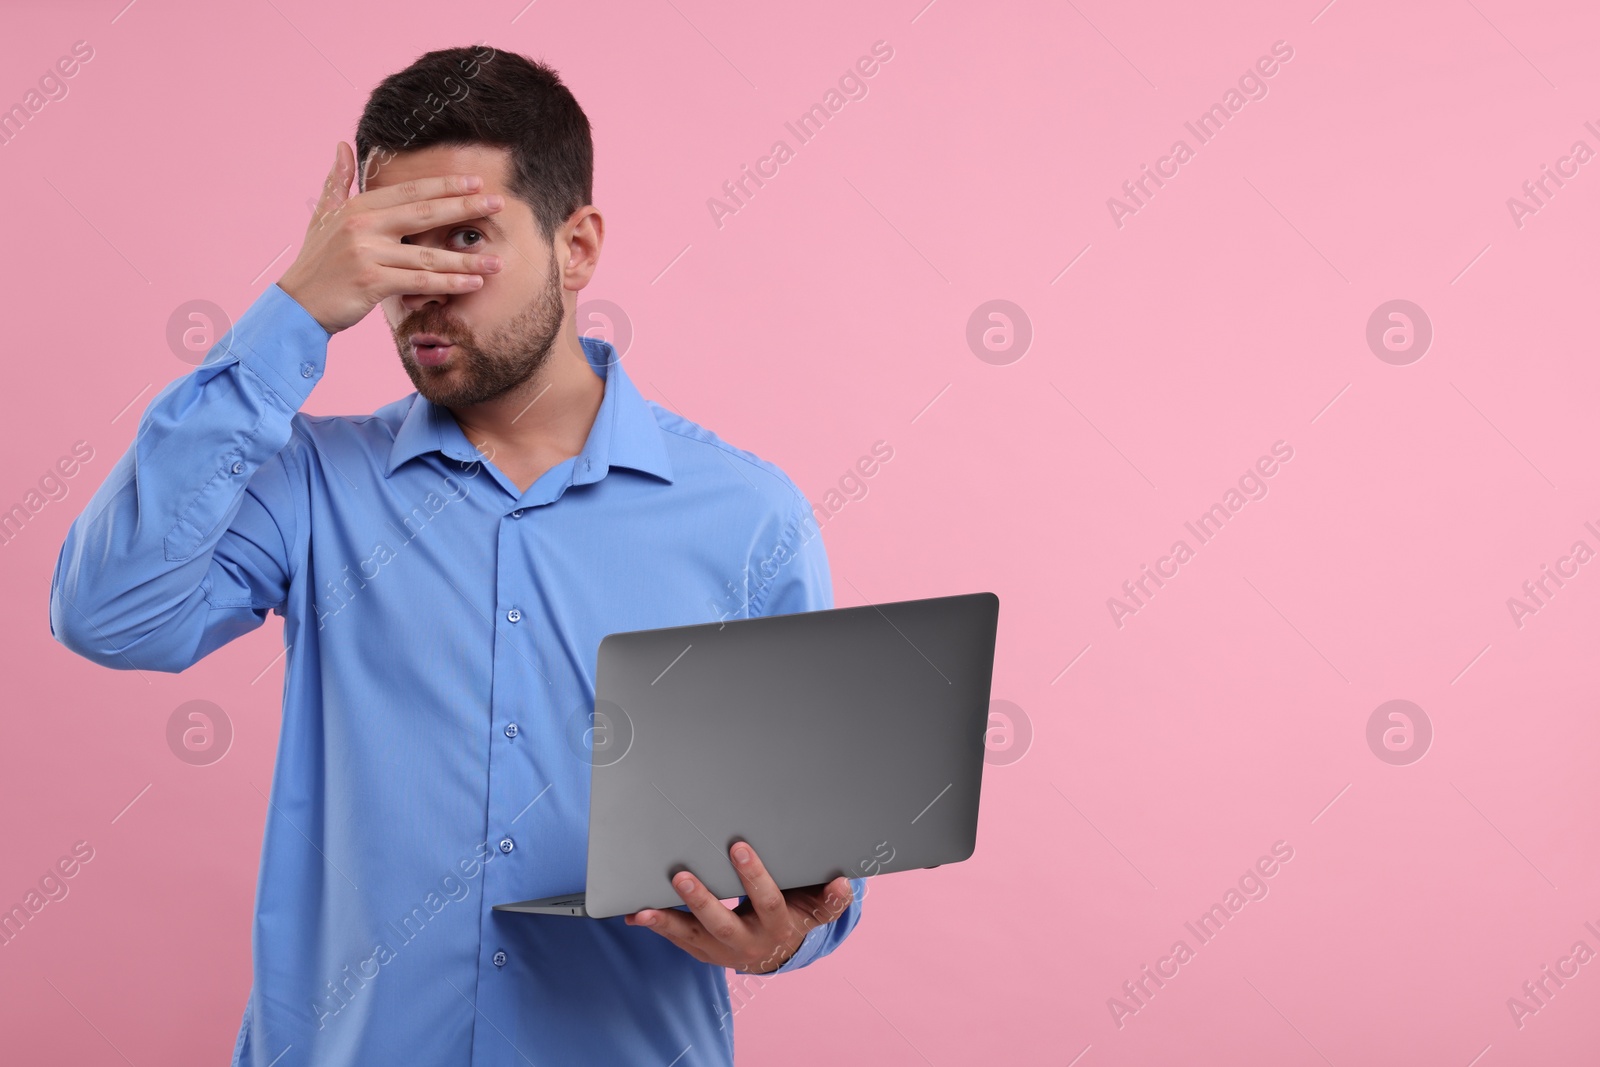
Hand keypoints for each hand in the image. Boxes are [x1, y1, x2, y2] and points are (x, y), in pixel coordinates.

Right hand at [276, 141, 505, 335]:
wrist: (297, 304)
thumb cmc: (316, 262)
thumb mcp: (324, 215)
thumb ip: (338, 181)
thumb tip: (342, 145)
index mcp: (358, 207)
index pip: (411, 192)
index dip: (445, 186)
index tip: (476, 183)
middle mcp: (363, 226)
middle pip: (425, 214)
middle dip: (465, 208)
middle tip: (498, 204)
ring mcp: (367, 254)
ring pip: (427, 255)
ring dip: (466, 260)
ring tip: (497, 261)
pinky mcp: (371, 283)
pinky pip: (419, 282)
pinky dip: (449, 284)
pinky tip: (473, 285)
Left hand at [624, 841, 852, 974]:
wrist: (778, 952)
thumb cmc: (796, 914)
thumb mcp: (816, 908)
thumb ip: (829, 898)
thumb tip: (842, 883)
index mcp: (778, 926)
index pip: (767, 900)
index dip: (754, 876)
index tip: (740, 847)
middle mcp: (748, 942)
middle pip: (723, 924)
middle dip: (702, 900)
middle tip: (681, 875)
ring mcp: (721, 950)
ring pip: (692, 936)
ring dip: (667, 921)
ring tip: (643, 909)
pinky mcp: (701, 950)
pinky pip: (677, 939)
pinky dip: (657, 926)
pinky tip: (635, 914)